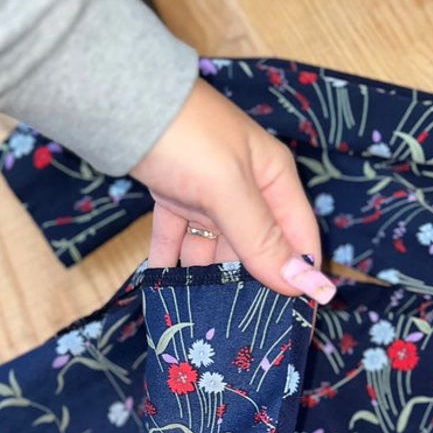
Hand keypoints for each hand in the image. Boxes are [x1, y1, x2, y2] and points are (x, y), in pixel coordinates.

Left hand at [130, 77, 335, 303]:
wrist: (124, 102)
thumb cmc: (186, 139)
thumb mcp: (230, 191)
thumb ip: (263, 239)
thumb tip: (307, 287)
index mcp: (274, 182)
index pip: (299, 241)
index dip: (300, 280)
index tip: (295, 322)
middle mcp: (247, 191)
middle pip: (256, 250)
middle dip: (248, 286)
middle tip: (240, 330)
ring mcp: (209, 195)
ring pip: (215, 249)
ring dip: (206, 279)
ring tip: (198, 319)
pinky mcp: (174, 197)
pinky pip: (177, 240)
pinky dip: (171, 263)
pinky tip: (164, 290)